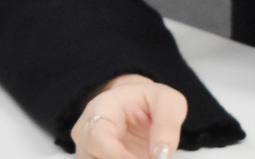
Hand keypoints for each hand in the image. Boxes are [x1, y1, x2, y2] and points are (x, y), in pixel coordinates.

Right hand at [70, 74, 186, 158]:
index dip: (116, 156)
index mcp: (102, 107)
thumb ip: (168, 126)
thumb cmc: (149, 101)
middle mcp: (86, 131)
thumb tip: (162, 156)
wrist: (135, 105)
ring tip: (148, 158)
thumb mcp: (168, 102)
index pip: (97, 136)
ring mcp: (87, 152)